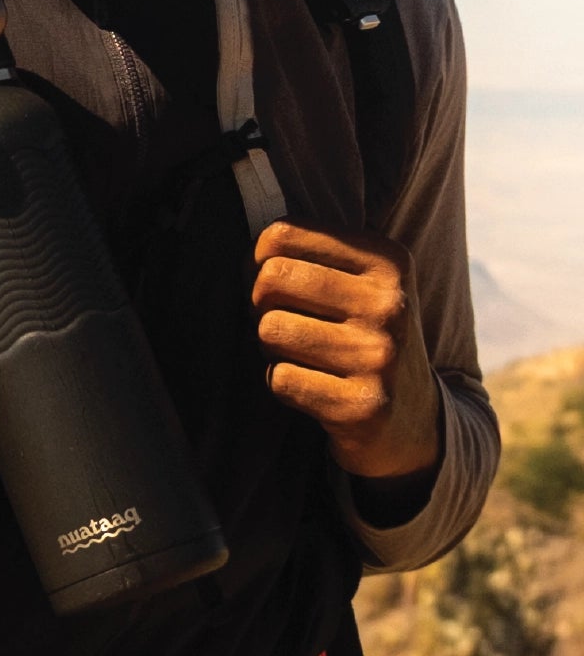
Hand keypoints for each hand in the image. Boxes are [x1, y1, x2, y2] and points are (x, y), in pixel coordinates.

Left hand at [251, 219, 442, 481]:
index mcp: (388, 261)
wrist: (412, 420)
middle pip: (271, 279)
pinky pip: (278, 378)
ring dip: (270, 347)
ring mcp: (379, 356)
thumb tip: (244, 254)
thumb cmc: (364, 338)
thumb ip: (307, 256)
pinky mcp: (361, 406)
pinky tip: (312, 386)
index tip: (276, 285)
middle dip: (259, 304)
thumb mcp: (359, 283)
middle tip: (282, 323)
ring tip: (301, 355)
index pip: (282, 235)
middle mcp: (390, 304)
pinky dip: (281, 383)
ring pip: (269, 329)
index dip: (258, 262)